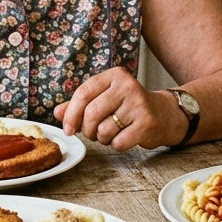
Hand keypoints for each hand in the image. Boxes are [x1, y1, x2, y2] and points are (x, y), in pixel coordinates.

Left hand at [54, 67, 182, 149]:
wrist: (164, 115)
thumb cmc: (128, 107)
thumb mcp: (105, 99)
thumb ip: (80, 104)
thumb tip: (57, 113)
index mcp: (114, 76)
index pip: (83, 93)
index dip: (71, 114)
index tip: (67, 129)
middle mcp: (128, 86)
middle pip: (91, 113)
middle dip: (87, 130)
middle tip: (92, 133)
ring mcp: (139, 104)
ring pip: (104, 130)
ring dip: (102, 139)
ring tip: (111, 133)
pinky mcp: (147, 123)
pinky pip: (118, 142)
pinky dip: (116, 145)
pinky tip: (124, 137)